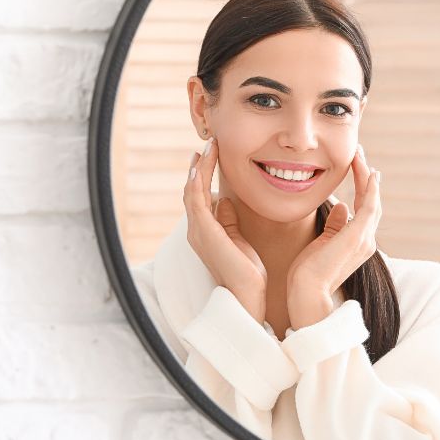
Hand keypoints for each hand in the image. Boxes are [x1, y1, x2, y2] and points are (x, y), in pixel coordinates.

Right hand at [184, 137, 266, 321]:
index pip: (200, 195)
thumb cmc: (247, 272)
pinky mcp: (205, 234)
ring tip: (207, 148)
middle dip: (199, 165)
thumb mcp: (238, 239)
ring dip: (199, 168)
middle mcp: (196, 230)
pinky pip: (196, 202)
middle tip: (208, 143)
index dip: (204, 173)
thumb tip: (224, 200)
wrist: (247, 296)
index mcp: (205, 231)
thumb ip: (229, 220)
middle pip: (192, 190)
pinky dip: (197, 183)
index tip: (211, 154)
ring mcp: (198, 232)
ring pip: (192, 192)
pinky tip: (202, 167)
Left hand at [286, 144, 381, 328]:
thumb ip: (334, 226)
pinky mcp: (358, 236)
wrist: (306, 293)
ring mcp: (365, 239)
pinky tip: (367, 173)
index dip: (361, 186)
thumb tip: (342, 206)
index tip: (356, 166)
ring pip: (372, 200)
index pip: (363, 208)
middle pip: (372, 201)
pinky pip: (370, 206)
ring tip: (359, 155)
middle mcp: (366, 241)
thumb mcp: (321, 243)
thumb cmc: (307, 274)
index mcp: (357, 243)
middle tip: (359, 154)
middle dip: (366, 176)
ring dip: (366, 176)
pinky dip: (370, 188)